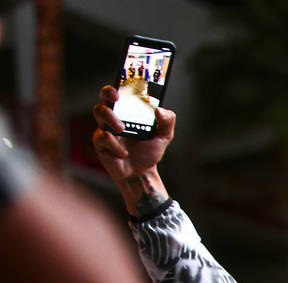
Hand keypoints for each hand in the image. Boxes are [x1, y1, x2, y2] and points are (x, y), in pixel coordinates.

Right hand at [91, 85, 173, 209]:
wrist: (141, 173)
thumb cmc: (149, 152)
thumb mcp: (164, 136)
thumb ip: (167, 121)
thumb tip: (160, 110)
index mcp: (128, 112)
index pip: (121, 93)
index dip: (119, 84)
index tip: (124, 81)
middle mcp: (114, 117)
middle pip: (104, 97)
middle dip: (107, 93)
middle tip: (116, 97)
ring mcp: (105, 128)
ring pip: (99, 112)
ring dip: (110, 118)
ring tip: (122, 129)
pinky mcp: (100, 142)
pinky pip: (102, 137)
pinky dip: (115, 145)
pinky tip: (124, 153)